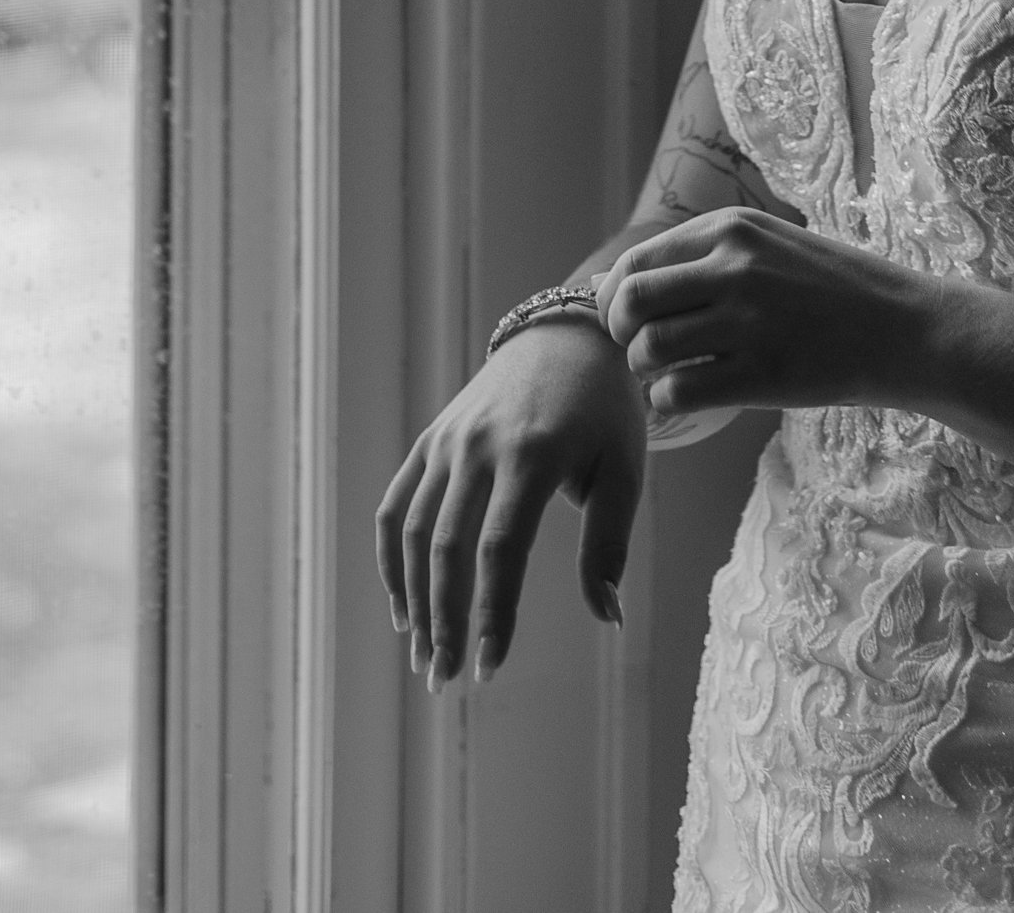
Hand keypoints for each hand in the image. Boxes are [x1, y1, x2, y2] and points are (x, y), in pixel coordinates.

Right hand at [374, 316, 644, 689]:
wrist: (571, 334)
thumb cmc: (606, 411)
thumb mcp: (624, 470)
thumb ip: (608, 543)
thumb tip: (609, 619)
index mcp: (533, 453)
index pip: (500, 549)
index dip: (492, 613)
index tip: (489, 668)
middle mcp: (480, 444)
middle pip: (448, 546)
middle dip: (442, 619)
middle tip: (443, 677)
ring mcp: (449, 439)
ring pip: (414, 529)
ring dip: (412, 597)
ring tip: (422, 654)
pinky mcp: (432, 437)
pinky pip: (397, 502)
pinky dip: (389, 556)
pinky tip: (401, 605)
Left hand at [595, 207, 920, 416]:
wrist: (905, 328)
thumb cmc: (833, 289)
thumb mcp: (768, 245)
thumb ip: (701, 257)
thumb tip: (615, 282)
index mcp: (731, 228)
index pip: (636, 261)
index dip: (613, 298)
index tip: (623, 319)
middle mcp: (733, 266)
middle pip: (630, 301)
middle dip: (619, 333)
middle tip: (638, 350)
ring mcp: (748, 321)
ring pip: (649, 349)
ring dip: (646, 371)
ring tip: (668, 375)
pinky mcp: (763, 373)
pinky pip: (680, 391)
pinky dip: (669, 402)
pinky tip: (688, 397)